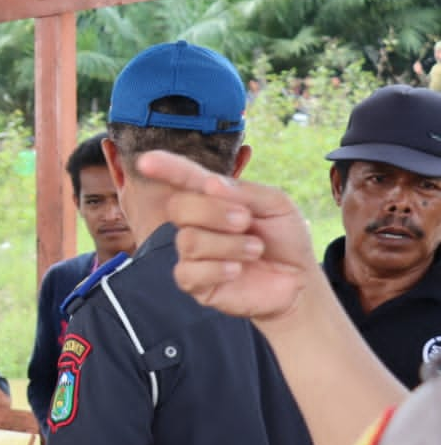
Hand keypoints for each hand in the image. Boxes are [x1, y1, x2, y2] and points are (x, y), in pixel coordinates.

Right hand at [134, 151, 314, 322]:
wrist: (298, 281)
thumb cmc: (285, 240)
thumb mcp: (277, 206)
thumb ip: (245, 192)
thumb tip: (209, 184)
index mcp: (214, 199)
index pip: (185, 179)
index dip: (165, 168)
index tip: (146, 161)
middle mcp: (197, 223)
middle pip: (179, 207)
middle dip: (213, 212)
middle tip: (245, 221)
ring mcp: (193, 254)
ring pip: (189, 240)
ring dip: (228, 244)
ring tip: (254, 250)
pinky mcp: (194, 283)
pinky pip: (188, 272)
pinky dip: (218, 269)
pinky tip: (237, 270)